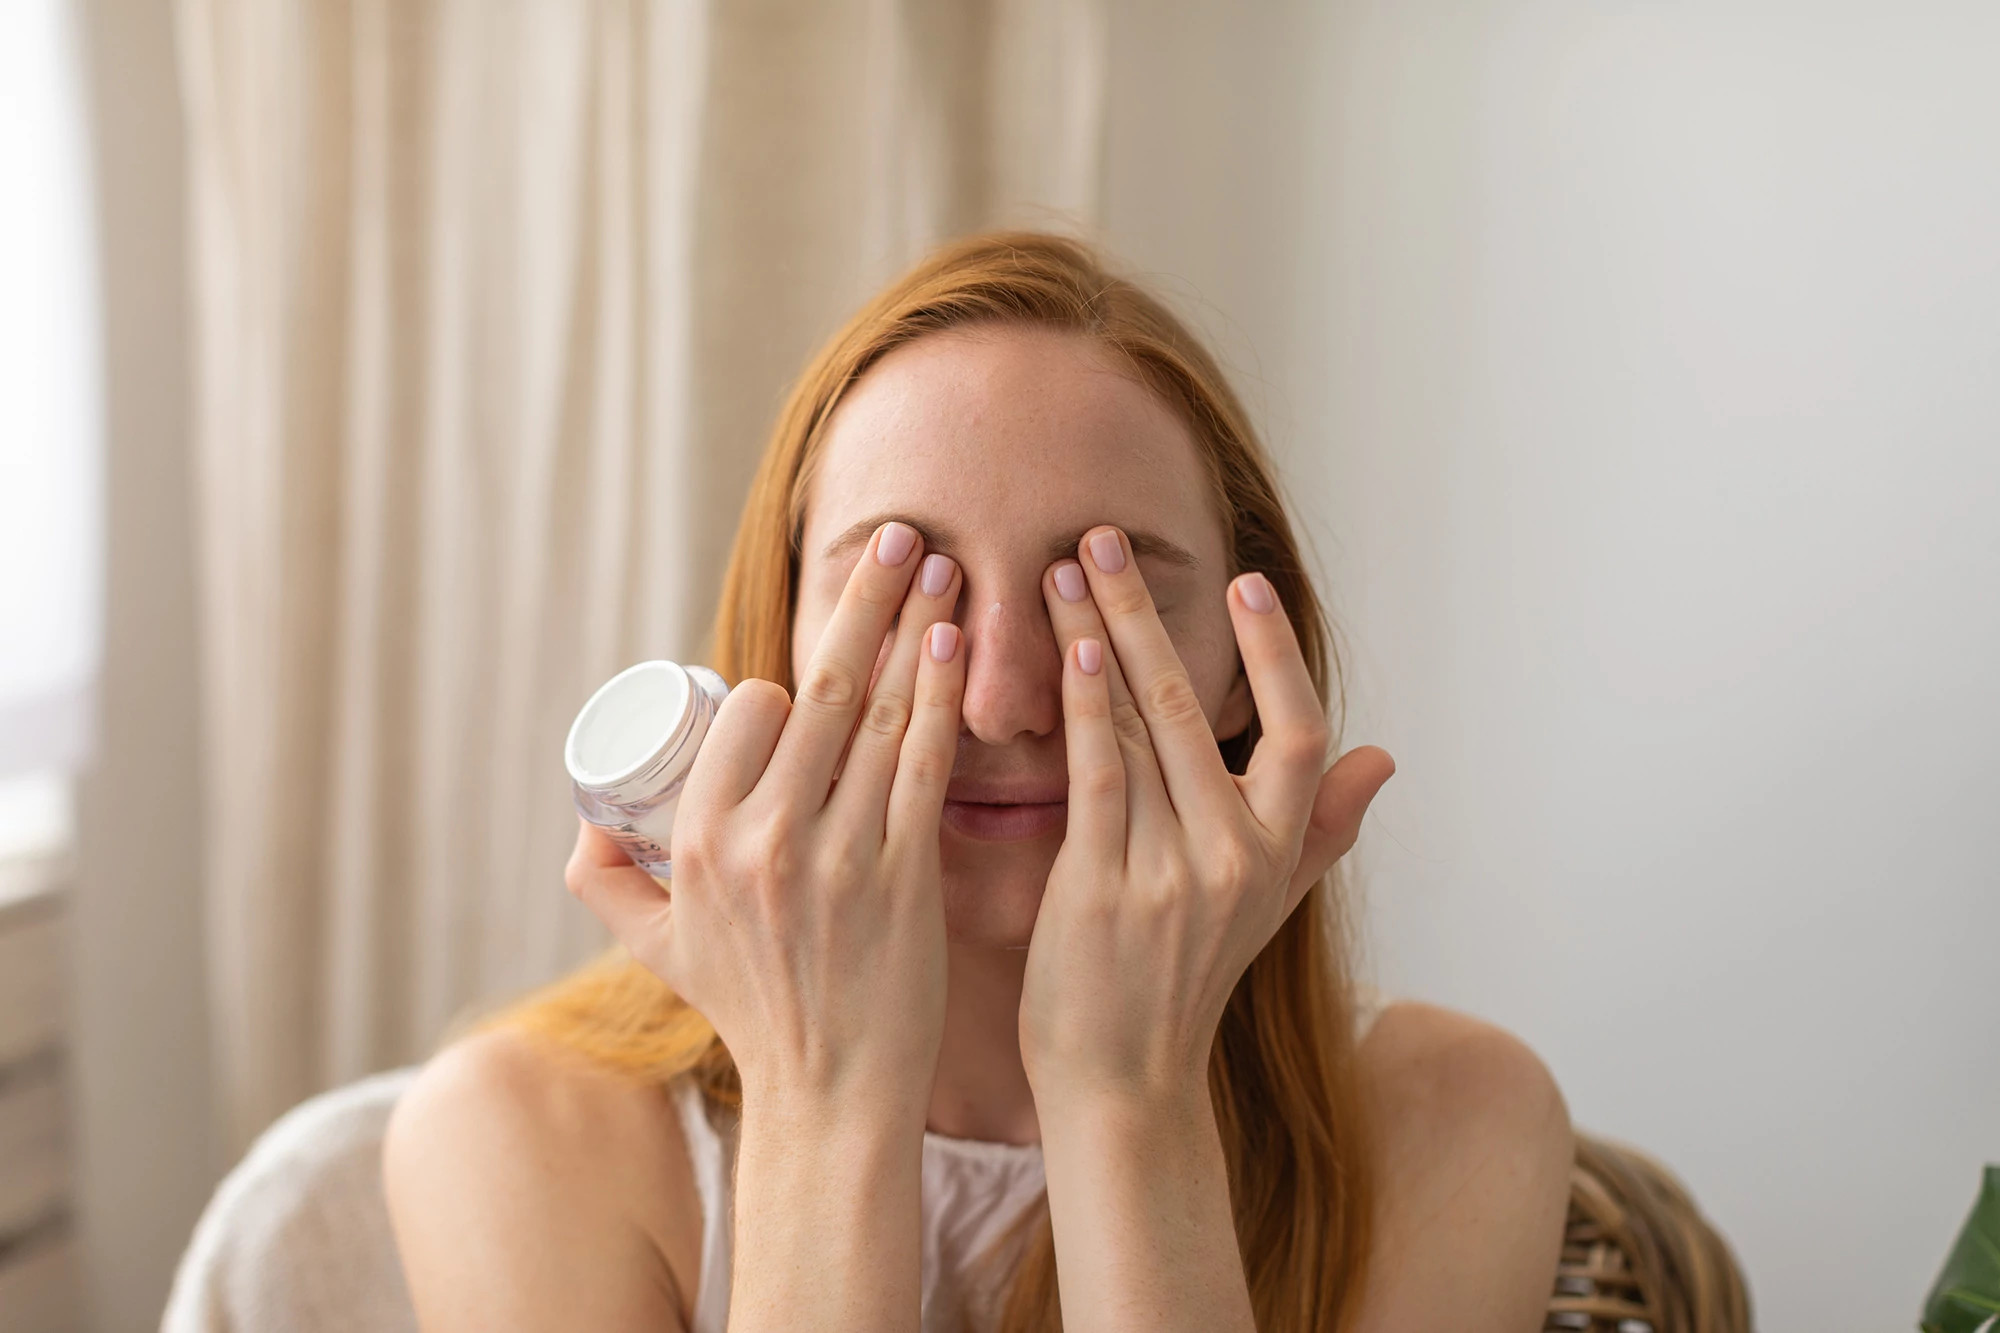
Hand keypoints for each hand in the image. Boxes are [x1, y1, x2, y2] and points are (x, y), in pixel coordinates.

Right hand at [564, 521, 965, 1114]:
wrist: (831, 1092)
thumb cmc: (747, 1010)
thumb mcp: (653, 947)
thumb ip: (602, 882)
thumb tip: (584, 816)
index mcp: (695, 841)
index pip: (744, 711)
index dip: (786, 677)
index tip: (825, 659)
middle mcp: (760, 839)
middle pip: (819, 690)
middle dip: (866, 596)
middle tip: (904, 533)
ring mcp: (836, 855)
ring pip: (879, 715)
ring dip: (916, 627)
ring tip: (946, 567)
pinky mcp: (903, 875)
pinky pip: (923, 764)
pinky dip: (941, 697)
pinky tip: (957, 645)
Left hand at [1021, 525, 1393, 1100]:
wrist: (1124, 1084)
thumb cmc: (1184, 985)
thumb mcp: (1266, 908)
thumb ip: (1321, 829)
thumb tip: (1383, 760)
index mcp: (1278, 855)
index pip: (1301, 733)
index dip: (1277, 653)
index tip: (1245, 580)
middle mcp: (1236, 858)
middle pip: (1198, 707)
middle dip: (1148, 612)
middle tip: (1105, 537)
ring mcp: (1173, 873)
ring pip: (1143, 727)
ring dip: (1103, 639)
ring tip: (1064, 571)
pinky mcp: (1105, 888)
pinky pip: (1101, 777)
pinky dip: (1088, 711)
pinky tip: (1072, 652)